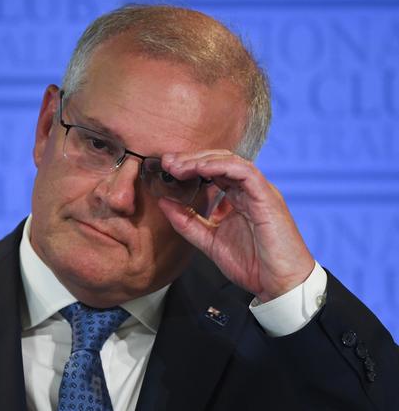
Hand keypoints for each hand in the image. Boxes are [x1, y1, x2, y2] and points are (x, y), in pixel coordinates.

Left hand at [159, 150, 314, 301]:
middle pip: (218, 160)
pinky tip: (200, 168)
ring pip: (230, 161)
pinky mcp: (267, 197)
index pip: (213, 170)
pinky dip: (221, 166)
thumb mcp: (209, 241)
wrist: (281, 286)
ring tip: (178, 166)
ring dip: (201, 160)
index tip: (166, 168)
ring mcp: (259, 192)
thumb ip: (187, 222)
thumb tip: (163, 202)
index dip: (189, 165)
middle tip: (167, 162)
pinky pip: (244, 172)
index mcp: (237, 198)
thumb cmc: (253, 265)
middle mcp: (248, 191)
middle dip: (191, 158)